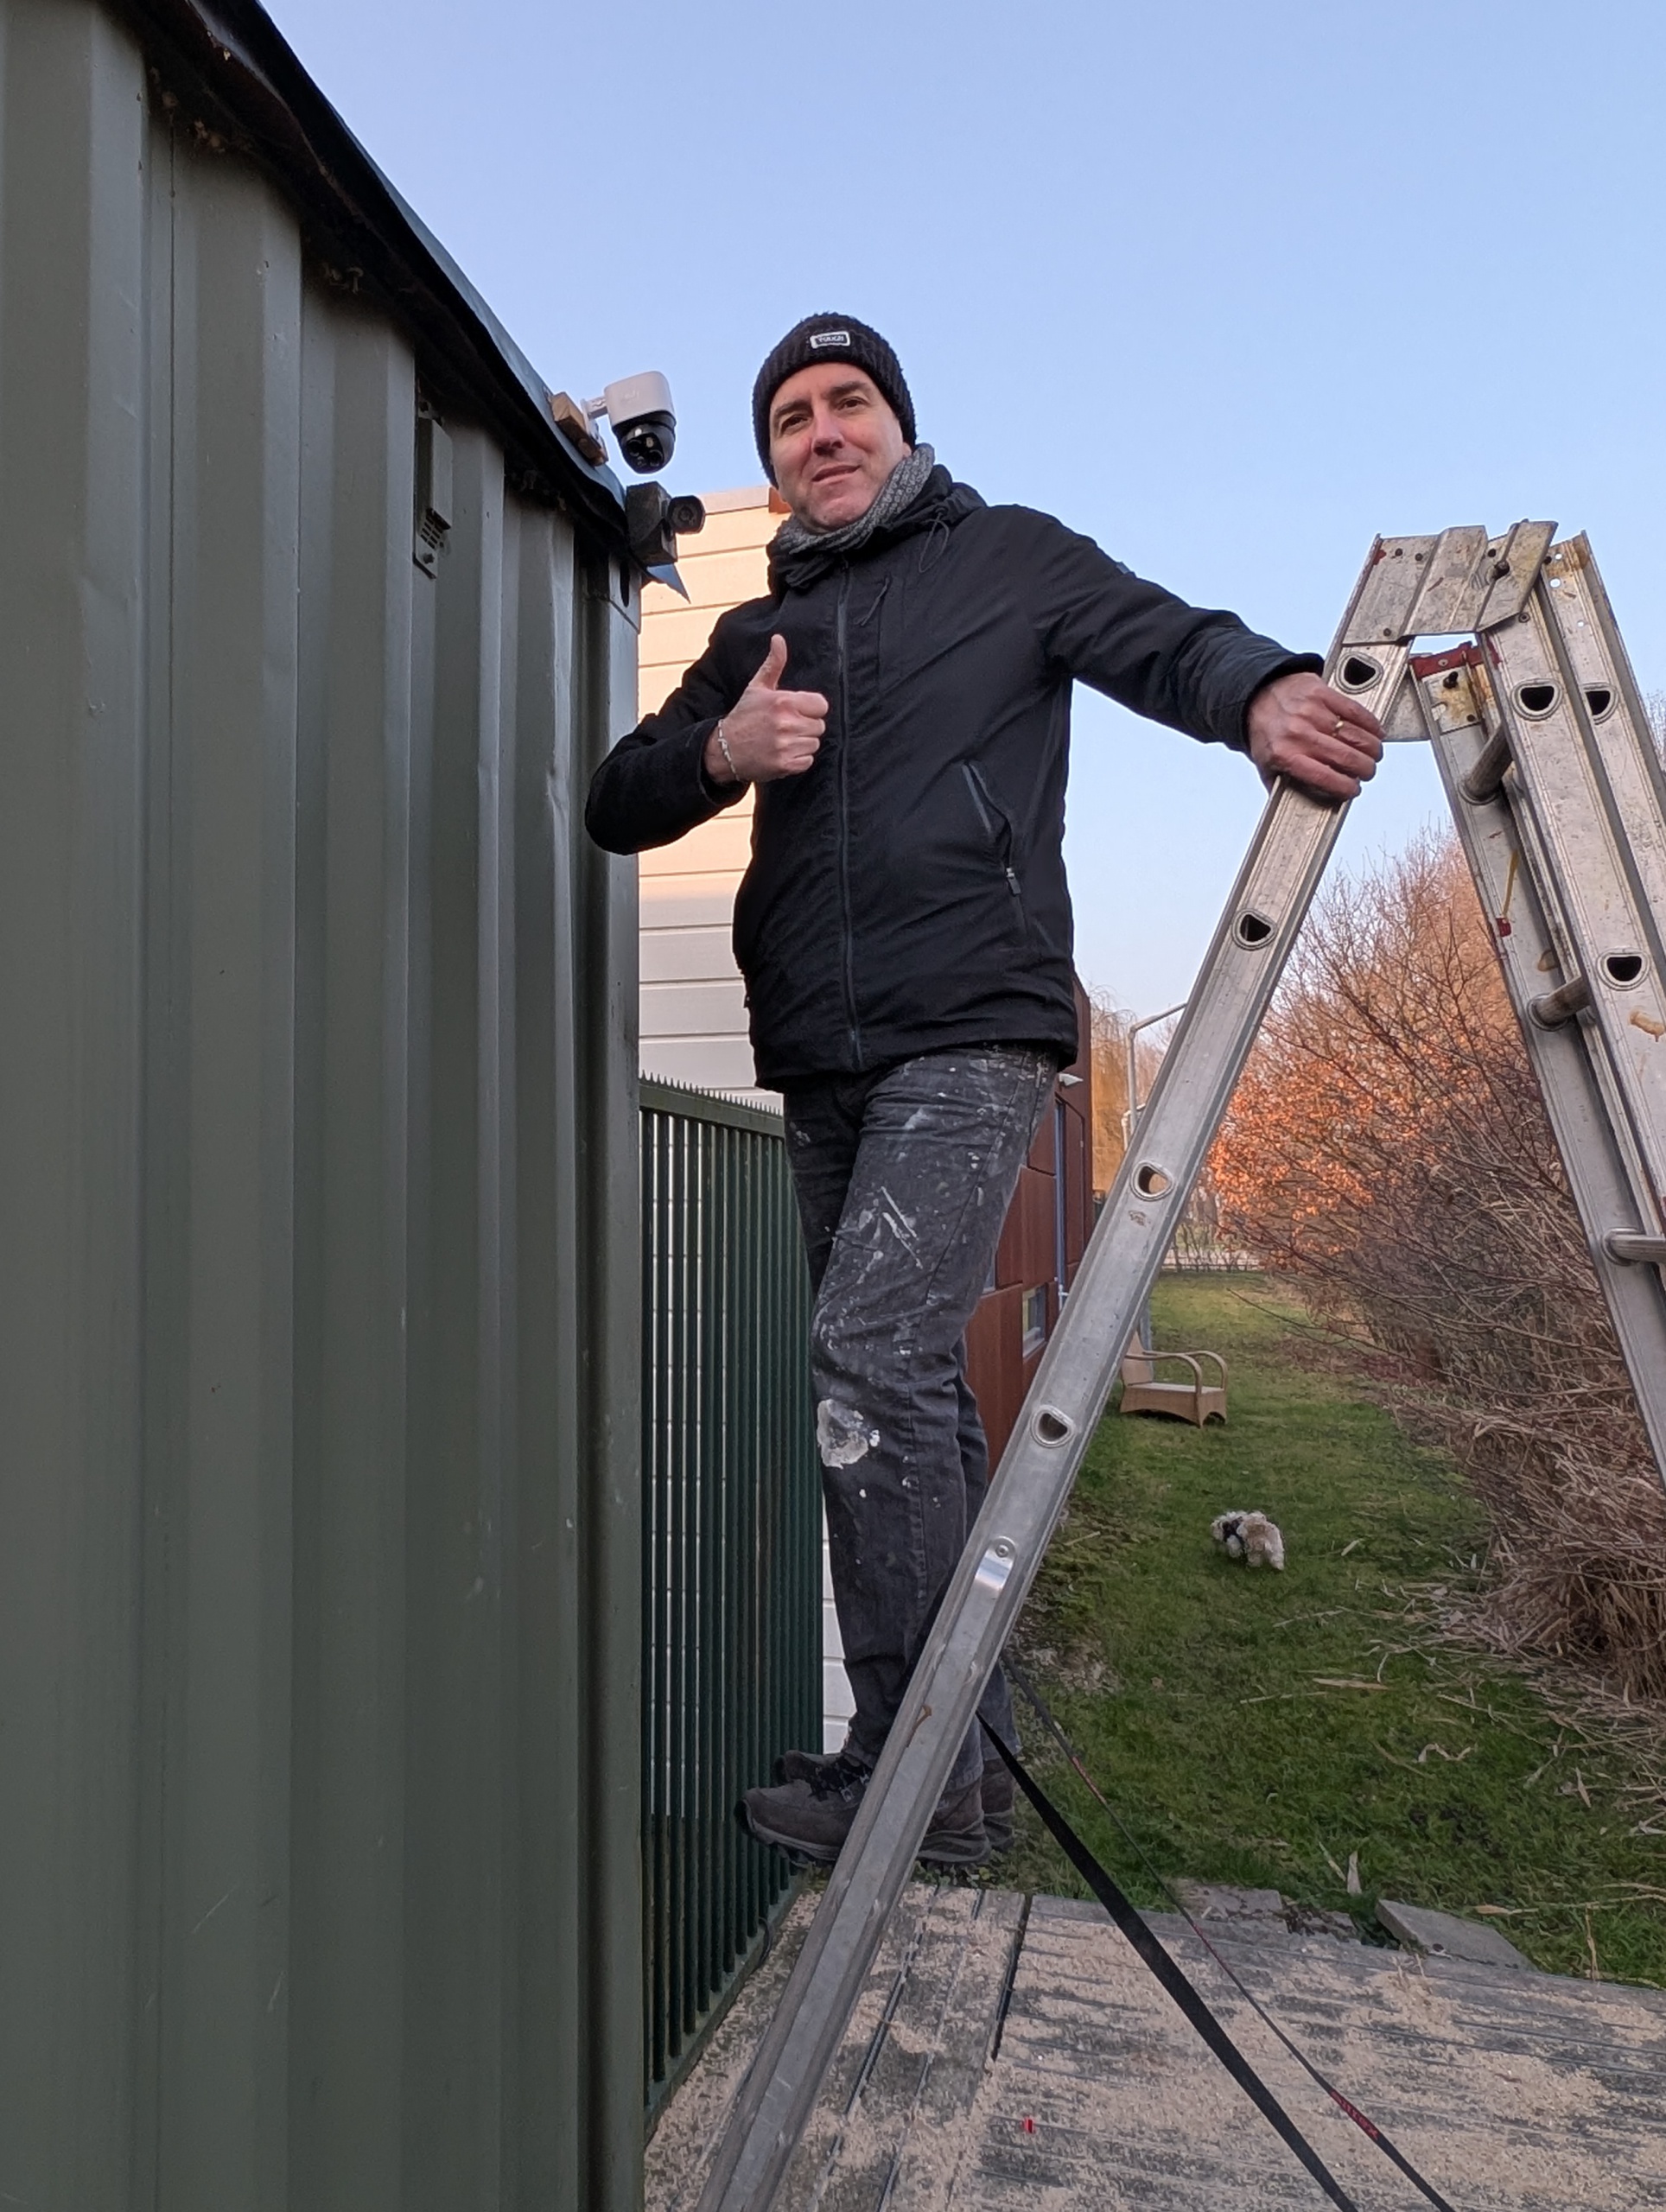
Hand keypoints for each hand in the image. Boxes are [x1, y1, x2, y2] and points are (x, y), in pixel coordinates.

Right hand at [705, 635, 826, 785]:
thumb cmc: (743, 717)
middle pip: (819, 726)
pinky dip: (798, 760)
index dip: (811, 709)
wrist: (725, 749)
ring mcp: (786, 745)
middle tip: (787, 727)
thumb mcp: (757, 688)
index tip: (797, 711)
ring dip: (802, 743)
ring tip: (783, 740)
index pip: (821, 705)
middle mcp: (787, 723)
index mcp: (783, 701)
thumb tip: (778, 640)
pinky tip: (782, 753)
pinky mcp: (785, 764)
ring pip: (814, 743)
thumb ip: (773, 664)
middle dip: (806, 726)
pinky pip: (807, 761)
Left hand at [1246, 671, 1382, 800]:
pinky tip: (1375, 733)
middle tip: (1367, 772)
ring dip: (1371, 749)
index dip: (1346, 787)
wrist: (1258, 695)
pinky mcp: (1323, 694)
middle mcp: (1299, 733)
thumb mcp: (1265, 765)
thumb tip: (1296, 808)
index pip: (1325, 777)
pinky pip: (1356, 711)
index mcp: (1285, 755)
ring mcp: (1312, 712)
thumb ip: (1281, 786)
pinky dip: (1371, 725)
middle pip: (1346, 757)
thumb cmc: (1265, 731)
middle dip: (1364, 769)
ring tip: (1373, 755)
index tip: (1353, 790)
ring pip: (1355, 735)